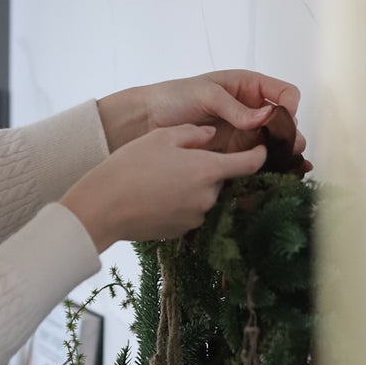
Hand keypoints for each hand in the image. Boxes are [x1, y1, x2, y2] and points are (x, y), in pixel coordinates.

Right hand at [61, 124, 266, 252]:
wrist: (104, 207)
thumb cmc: (131, 166)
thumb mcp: (163, 137)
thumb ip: (194, 133)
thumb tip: (212, 135)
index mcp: (209, 170)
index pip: (250, 163)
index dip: (259, 155)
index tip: (261, 149)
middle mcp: (209, 197)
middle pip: (221, 179)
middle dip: (208, 169)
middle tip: (179, 159)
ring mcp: (196, 217)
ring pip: (204, 196)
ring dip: (193, 186)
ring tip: (161, 177)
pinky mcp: (182, 232)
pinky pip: (189, 211)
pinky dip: (180, 202)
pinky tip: (156, 195)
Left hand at [98, 70, 304, 155]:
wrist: (147, 120)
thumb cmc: (176, 97)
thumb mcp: (207, 94)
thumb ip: (235, 108)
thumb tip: (265, 118)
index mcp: (249, 86)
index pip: (284, 94)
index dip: (289, 106)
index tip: (283, 121)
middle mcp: (251, 109)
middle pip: (284, 122)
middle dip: (290, 135)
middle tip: (291, 149)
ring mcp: (245, 132)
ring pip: (275, 143)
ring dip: (285, 153)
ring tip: (292, 166)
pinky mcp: (234, 152)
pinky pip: (258, 159)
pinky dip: (270, 166)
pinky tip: (280, 174)